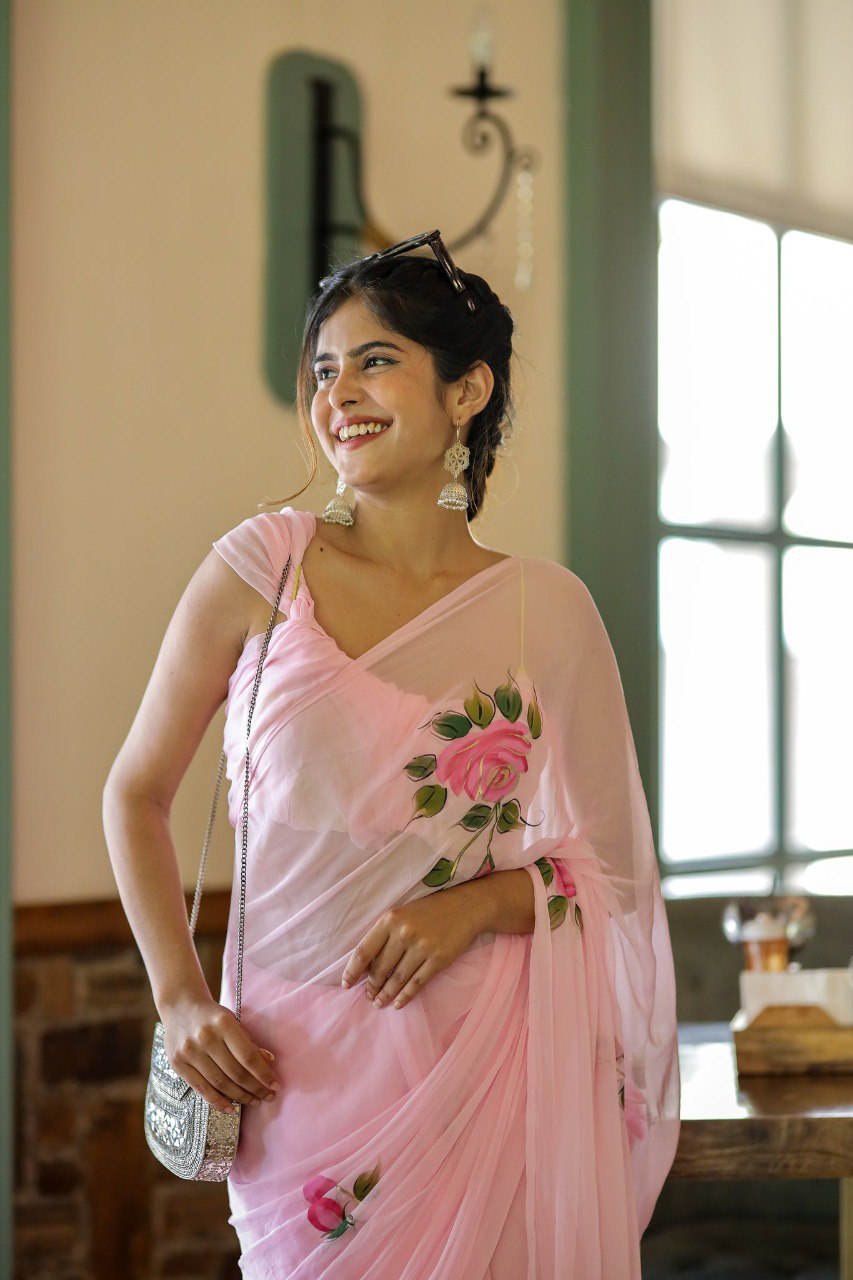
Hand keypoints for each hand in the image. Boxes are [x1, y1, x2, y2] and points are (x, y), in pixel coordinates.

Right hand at [161, 993, 280, 1114]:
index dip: (263, 1074)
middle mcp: (205, 1038)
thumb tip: (269, 1060)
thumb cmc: (212, 1016)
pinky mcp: (178, 1064)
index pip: (248, 1056)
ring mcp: (190, 1052)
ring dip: (240, 1096)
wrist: (180, 1006)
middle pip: (235, 1072)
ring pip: (220, 1083)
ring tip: (254, 1101)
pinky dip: (218, 1101)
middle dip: (255, 1088)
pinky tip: (231, 1108)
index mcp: (223, 1023)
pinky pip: (201, 1089)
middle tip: (268, 1097)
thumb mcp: (233, 1020)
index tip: (276, 1086)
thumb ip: (248, 1041)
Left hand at [340, 886, 484, 1009]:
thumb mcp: (402, 915)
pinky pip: (417, 983)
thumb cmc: (428, 912)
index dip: (353, 971)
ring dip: (385, 994)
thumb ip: (384, 935)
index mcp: (390, 920)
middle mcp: (404, 933)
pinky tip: (398, 1003)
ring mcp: (422, 947)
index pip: (364, 950)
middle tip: (368, 996)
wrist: (464, 908)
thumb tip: (366, 965)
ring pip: (397, 979)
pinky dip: (405, 996)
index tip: (346, 984)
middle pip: (380, 968)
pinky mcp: (438, 959)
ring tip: (379, 1003)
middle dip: (371, 986)